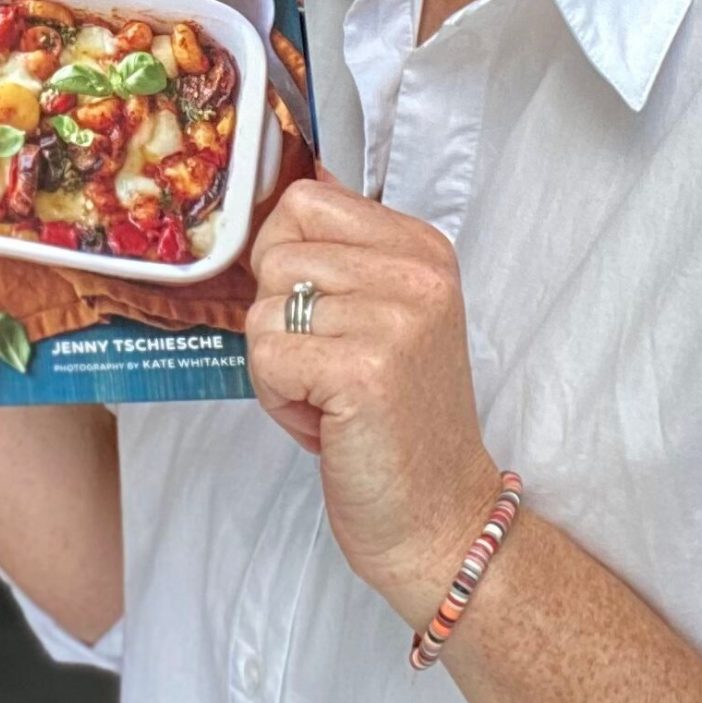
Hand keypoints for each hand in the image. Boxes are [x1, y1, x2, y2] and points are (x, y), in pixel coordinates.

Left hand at [246, 167, 500, 624]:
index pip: (305, 200)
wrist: (438, 516)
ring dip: (278, 367)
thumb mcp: (387, 314)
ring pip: (263, 309)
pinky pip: (266, 356)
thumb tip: (289, 186)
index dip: (283, 260)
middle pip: (276, 254)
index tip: (316, 313)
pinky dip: (280, 401)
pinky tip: (327, 423)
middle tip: (326, 369)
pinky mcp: (364, 368)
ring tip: (330, 399)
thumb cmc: (397, 421)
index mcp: (422, 247)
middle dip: (278, 320)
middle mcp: (416, 272)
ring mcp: (395, 317)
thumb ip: (344, 255)